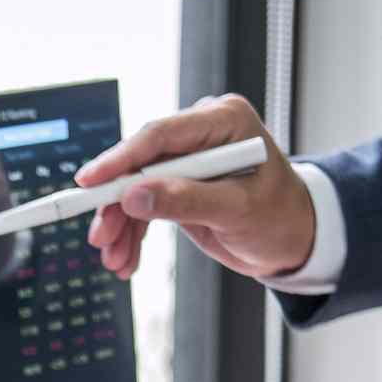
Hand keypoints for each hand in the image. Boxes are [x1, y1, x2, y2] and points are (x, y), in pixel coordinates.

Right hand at [79, 94, 315, 280]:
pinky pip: (143, 203)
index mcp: (224, 121)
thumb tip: (134, 196)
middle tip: (101, 238)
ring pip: (135, 187)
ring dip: (121, 226)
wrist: (292, 240)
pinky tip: (127, 258)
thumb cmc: (279, 218)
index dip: (120, 159)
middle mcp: (201, 132)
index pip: (160, 135)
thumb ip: (187, 200)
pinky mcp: (178, 181)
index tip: (89, 182)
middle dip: (116, 204)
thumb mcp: (237, 211)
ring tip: (116, 261)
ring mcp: (188, 157)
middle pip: (140, 162)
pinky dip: (133, 232)